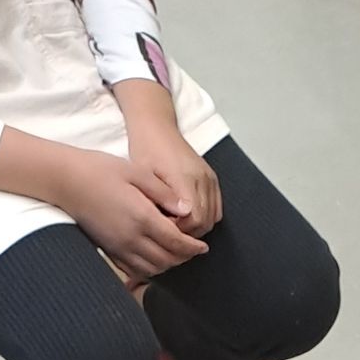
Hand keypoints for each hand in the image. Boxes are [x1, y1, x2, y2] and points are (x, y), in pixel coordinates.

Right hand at [56, 147, 208, 278]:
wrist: (66, 180)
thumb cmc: (100, 170)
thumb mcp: (137, 172)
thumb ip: (163, 193)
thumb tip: (186, 209)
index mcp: (142, 217)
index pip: (176, 242)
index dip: (193, 247)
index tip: (203, 247)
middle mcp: (131, 238)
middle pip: (167, 260)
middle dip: (184, 258)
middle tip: (193, 250)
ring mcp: (119, 248)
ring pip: (152, 269)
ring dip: (168, 265)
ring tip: (176, 254)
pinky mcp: (109, 251)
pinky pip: (134, 270)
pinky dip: (149, 270)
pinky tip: (154, 259)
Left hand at [126, 116, 221, 235]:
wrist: (156, 126)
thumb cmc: (146, 149)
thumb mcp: (144, 176)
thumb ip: (159, 201)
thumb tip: (171, 224)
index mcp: (185, 178)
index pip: (194, 220)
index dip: (180, 230)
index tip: (164, 226)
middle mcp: (202, 179)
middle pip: (205, 222)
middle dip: (188, 232)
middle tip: (169, 227)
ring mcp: (209, 178)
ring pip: (212, 218)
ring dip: (197, 226)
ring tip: (177, 222)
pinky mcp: (212, 178)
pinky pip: (216, 209)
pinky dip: (205, 217)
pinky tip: (188, 215)